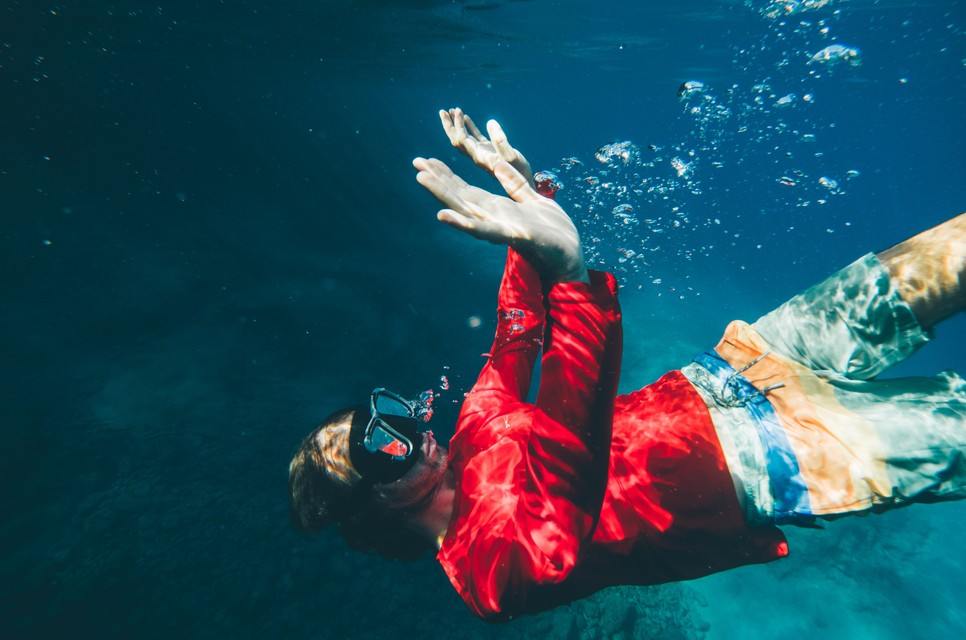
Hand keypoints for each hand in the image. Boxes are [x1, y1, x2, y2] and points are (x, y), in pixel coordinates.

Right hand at [414, 156, 588, 284]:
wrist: (571, 257)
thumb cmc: (554, 232)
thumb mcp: (532, 198)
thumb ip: (514, 183)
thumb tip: (497, 163)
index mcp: (499, 208)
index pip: (467, 189)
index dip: (447, 175)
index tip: (428, 160)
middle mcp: (494, 218)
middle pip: (460, 196)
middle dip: (438, 180)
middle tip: (416, 164)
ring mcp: (500, 228)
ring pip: (466, 209)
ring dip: (442, 195)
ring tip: (421, 180)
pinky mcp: (513, 235)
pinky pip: (485, 230)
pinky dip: (463, 224)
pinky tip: (443, 216)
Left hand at [439, 108, 533, 185]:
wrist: (524, 185)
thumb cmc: (519, 172)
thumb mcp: (512, 157)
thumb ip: (501, 141)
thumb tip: (490, 122)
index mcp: (479, 157)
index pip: (461, 140)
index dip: (457, 126)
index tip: (458, 111)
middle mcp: (476, 156)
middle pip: (457, 140)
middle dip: (449, 126)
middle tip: (443, 111)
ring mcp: (481, 153)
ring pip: (463, 138)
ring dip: (456, 125)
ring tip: (451, 110)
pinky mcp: (488, 151)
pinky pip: (474, 137)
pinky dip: (468, 127)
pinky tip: (465, 117)